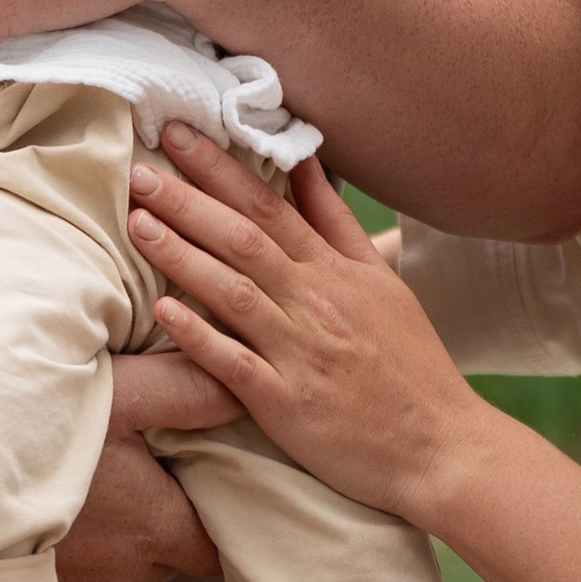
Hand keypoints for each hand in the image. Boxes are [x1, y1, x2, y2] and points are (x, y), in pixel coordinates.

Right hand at [54, 348, 234, 581]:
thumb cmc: (38, 438)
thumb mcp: (122, 395)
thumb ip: (188, 390)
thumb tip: (244, 387)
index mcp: (157, 530)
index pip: (222, 547)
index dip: (230, 516)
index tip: (223, 479)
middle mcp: (125, 569)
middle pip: (176, 553)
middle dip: (179, 516)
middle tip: (170, 465)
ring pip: (129, 559)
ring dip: (129, 525)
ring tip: (116, 474)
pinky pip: (86, 564)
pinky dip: (89, 535)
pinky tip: (72, 493)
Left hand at [123, 131, 486, 527]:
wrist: (443, 447)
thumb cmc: (411, 365)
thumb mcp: (381, 282)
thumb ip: (337, 224)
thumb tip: (306, 164)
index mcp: (336, 272)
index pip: (270, 206)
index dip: (220, 169)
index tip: (178, 134)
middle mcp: (317, 303)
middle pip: (244, 238)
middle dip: (187, 199)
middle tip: (137, 168)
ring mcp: (302, 353)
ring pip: (235, 292)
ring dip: (183, 254)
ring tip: (137, 222)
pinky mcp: (289, 404)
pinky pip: (237, 365)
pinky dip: (201, 336)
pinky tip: (163, 310)